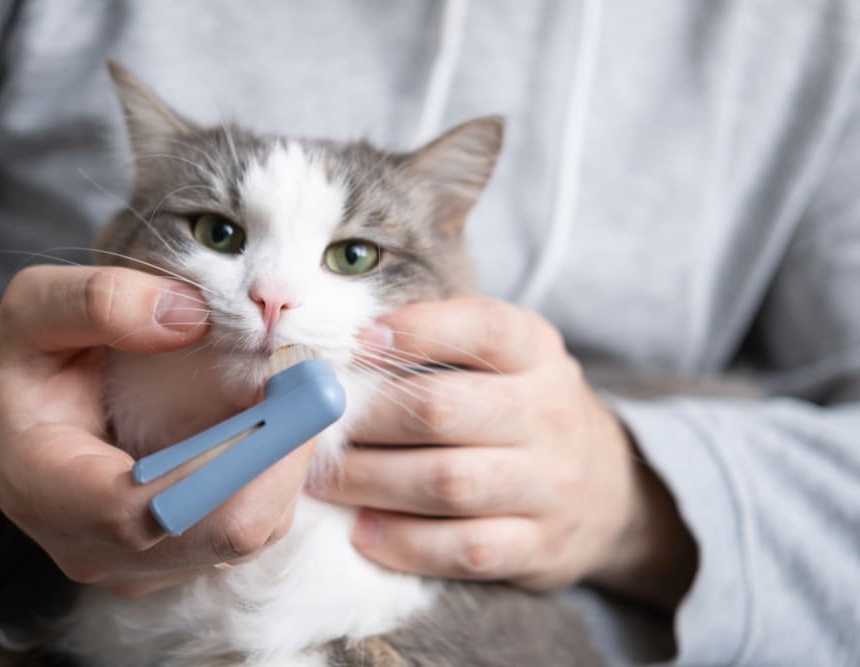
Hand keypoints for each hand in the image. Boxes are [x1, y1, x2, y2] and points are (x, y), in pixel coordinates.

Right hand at [0, 265, 314, 596]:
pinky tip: (274, 419)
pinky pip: (254, 526)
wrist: (20, 427)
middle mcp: (99, 551)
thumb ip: (97, 302)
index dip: (238, 456)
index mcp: (49, 493)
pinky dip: (278, 472)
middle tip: (309, 375)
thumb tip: (193, 316)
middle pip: (225, 532)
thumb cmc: (27, 369)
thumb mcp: (32, 312)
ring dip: (288, 459)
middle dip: (283, 451)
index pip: (154, 510)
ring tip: (290, 388)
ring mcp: (145, 566)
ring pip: (252, 533)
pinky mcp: (183, 559)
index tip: (288, 383)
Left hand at [311, 298, 695, 609]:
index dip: (416, 332)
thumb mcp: (507, 358)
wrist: (607, 489)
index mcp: (538, 352)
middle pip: (444, 411)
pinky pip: (463, 549)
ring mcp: (551, 484)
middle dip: (368, 421)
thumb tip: (349, 343)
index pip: (483, 328)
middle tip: (320, 430)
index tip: (357, 343)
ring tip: (325, 482)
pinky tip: (363, 532)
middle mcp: (551, 413)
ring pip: (448, 484)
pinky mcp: (540, 546)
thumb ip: (442, 341)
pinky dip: (404, 543)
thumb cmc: (524, 409)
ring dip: (371, 483)